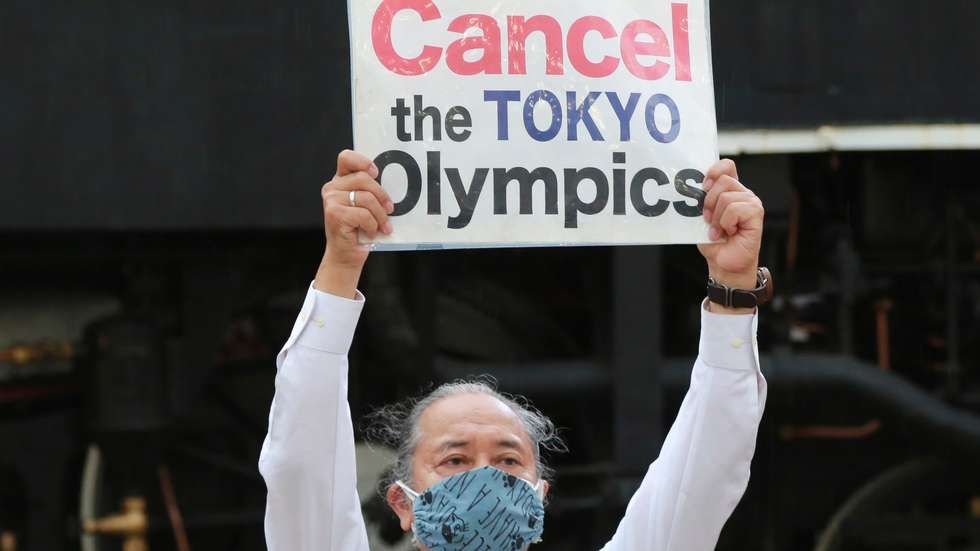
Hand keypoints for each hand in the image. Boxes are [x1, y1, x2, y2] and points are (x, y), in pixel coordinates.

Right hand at [314, 150, 394, 298]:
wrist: (346, 255)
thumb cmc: (359, 230)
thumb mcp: (366, 206)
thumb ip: (370, 190)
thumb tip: (392, 182)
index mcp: (340, 181)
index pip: (346, 157)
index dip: (362, 161)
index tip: (376, 172)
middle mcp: (332, 188)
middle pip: (364, 179)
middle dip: (382, 195)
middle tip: (390, 209)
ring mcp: (331, 200)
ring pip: (366, 198)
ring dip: (380, 215)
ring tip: (384, 225)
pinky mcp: (334, 214)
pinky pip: (364, 214)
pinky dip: (373, 225)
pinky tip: (372, 232)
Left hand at [698, 159, 764, 313]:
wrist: (723, 264)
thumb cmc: (714, 242)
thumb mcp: (702, 218)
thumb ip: (702, 201)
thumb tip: (692, 190)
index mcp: (731, 191)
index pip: (727, 166)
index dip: (715, 170)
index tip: (704, 185)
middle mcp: (743, 194)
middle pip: (724, 180)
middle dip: (709, 201)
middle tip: (708, 219)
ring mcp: (752, 203)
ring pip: (727, 197)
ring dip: (716, 217)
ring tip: (718, 230)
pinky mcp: (756, 214)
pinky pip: (734, 209)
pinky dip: (725, 223)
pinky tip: (728, 233)